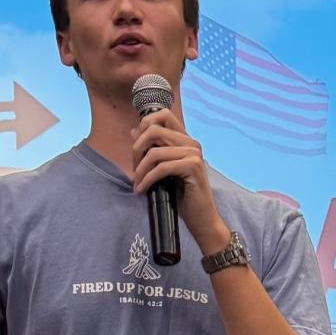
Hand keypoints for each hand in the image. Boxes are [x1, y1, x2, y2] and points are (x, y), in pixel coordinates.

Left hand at [130, 108, 227, 252]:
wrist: (201, 219)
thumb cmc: (183, 197)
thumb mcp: (164, 171)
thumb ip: (153, 150)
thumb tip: (133, 132)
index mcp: (185, 140)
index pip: (163, 115)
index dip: (144, 125)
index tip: (136, 147)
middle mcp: (191, 143)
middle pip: (154, 130)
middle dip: (137, 150)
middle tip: (133, 170)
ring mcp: (194, 154)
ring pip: (155, 152)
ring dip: (140, 170)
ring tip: (137, 184)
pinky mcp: (193, 167)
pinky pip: (162, 168)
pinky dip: (147, 179)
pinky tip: (142, 190)